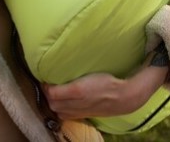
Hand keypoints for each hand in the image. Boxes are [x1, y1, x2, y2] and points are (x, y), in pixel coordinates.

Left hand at [43, 63, 169, 120]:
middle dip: (46, 92)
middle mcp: (77, 102)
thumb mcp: (95, 71)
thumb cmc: (110, 81)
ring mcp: (80, 110)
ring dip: (52, 101)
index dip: (44, 84)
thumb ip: (80, 63)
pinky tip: (61, 101)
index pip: (51, 91)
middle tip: (46, 81)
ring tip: (52, 90)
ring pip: (57, 110)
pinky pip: (65, 116)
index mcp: (78, 90)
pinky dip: (60, 109)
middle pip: (51, 101)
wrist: (125, 98)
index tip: (43, 74)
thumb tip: (75, 54)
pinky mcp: (83, 115)